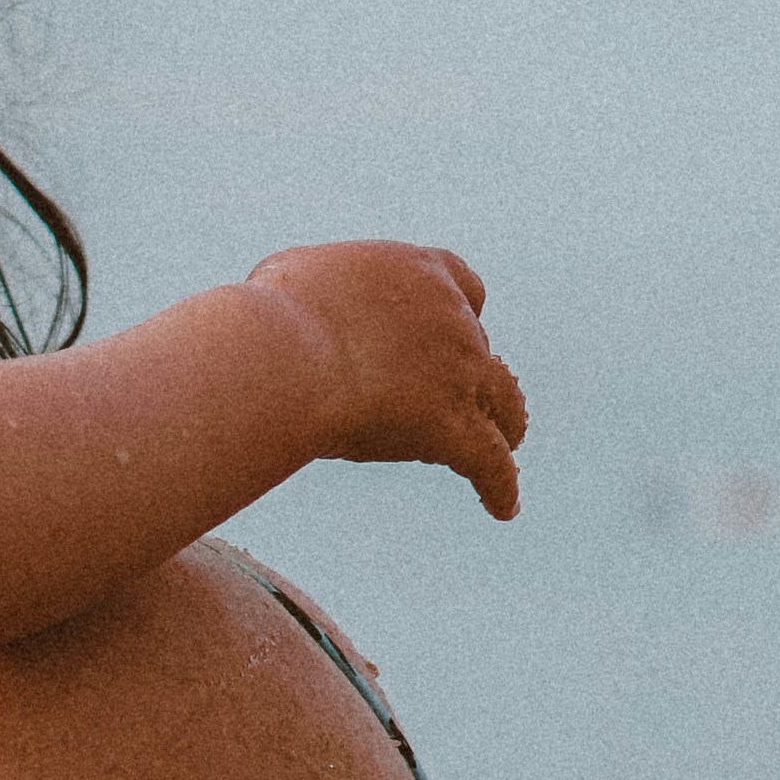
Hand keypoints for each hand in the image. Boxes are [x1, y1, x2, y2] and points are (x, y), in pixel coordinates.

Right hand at [246, 244, 526, 522]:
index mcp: (420, 271)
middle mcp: (453, 317)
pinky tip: (503, 508)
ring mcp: (460, 373)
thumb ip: (309, 290)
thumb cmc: (271, 315)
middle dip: (471, 373)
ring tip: (507, 443)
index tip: (458, 326)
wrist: (283, 352)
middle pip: (480, 348)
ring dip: (507, 422)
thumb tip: (287, 303)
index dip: (463, 311)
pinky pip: (489, 462)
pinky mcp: (452, 426)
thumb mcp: (292, 277)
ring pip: (504, 402)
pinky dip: (499, 486)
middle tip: (457, 398)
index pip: (464, 286)